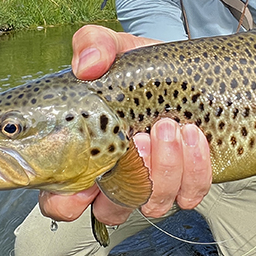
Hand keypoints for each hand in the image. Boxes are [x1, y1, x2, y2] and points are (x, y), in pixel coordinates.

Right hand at [37, 25, 212, 226]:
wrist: (186, 71)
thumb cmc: (140, 69)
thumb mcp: (115, 49)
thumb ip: (93, 45)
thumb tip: (88, 64)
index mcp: (84, 158)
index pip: (61, 202)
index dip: (68, 202)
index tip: (87, 176)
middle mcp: (116, 180)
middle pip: (111, 210)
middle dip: (127, 181)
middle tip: (139, 138)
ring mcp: (153, 185)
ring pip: (154, 203)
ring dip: (164, 167)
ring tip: (168, 125)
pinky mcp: (187, 182)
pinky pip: (190, 193)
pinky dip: (194, 166)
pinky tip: (192, 133)